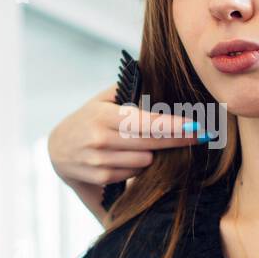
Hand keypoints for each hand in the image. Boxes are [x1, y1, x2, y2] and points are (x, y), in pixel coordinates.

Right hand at [47, 83, 205, 193]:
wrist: (58, 149)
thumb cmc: (88, 119)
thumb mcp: (102, 99)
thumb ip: (130, 90)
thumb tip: (162, 80)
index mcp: (103, 115)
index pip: (146, 122)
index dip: (174, 126)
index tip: (197, 126)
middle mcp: (101, 139)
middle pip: (151, 143)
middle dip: (177, 140)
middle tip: (200, 134)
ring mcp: (100, 161)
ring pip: (145, 161)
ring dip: (152, 154)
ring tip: (146, 144)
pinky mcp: (101, 178)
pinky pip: (134, 173)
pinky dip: (137, 166)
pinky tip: (130, 157)